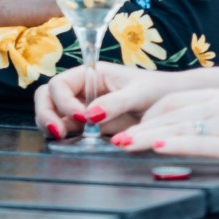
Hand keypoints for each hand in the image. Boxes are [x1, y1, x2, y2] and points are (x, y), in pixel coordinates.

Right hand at [35, 63, 182, 139]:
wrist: (173, 105)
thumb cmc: (158, 91)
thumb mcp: (139, 94)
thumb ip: (115, 103)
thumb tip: (90, 114)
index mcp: (91, 74)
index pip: (60, 83)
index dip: (63, 100)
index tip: (82, 116)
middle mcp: (83, 89)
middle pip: (48, 96)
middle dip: (46, 112)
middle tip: (57, 132)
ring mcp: (84, 108)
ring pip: (53, 114)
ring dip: (51, 125)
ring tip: (61, 139)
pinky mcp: (89, 127)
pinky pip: (67, 130)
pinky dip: (63, 136)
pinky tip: (71, 144)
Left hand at [110, 88, 218, 178]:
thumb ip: (216, 124)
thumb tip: (188, 136)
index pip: (173, 100)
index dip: (148, 114)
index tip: (131, 126)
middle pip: (169, 111)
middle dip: (139, 125)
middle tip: (115, 136)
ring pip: (177, 126)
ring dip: (146, 137)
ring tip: (122, 144)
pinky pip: (199, 142)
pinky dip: (175, 144)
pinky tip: (157, 148)